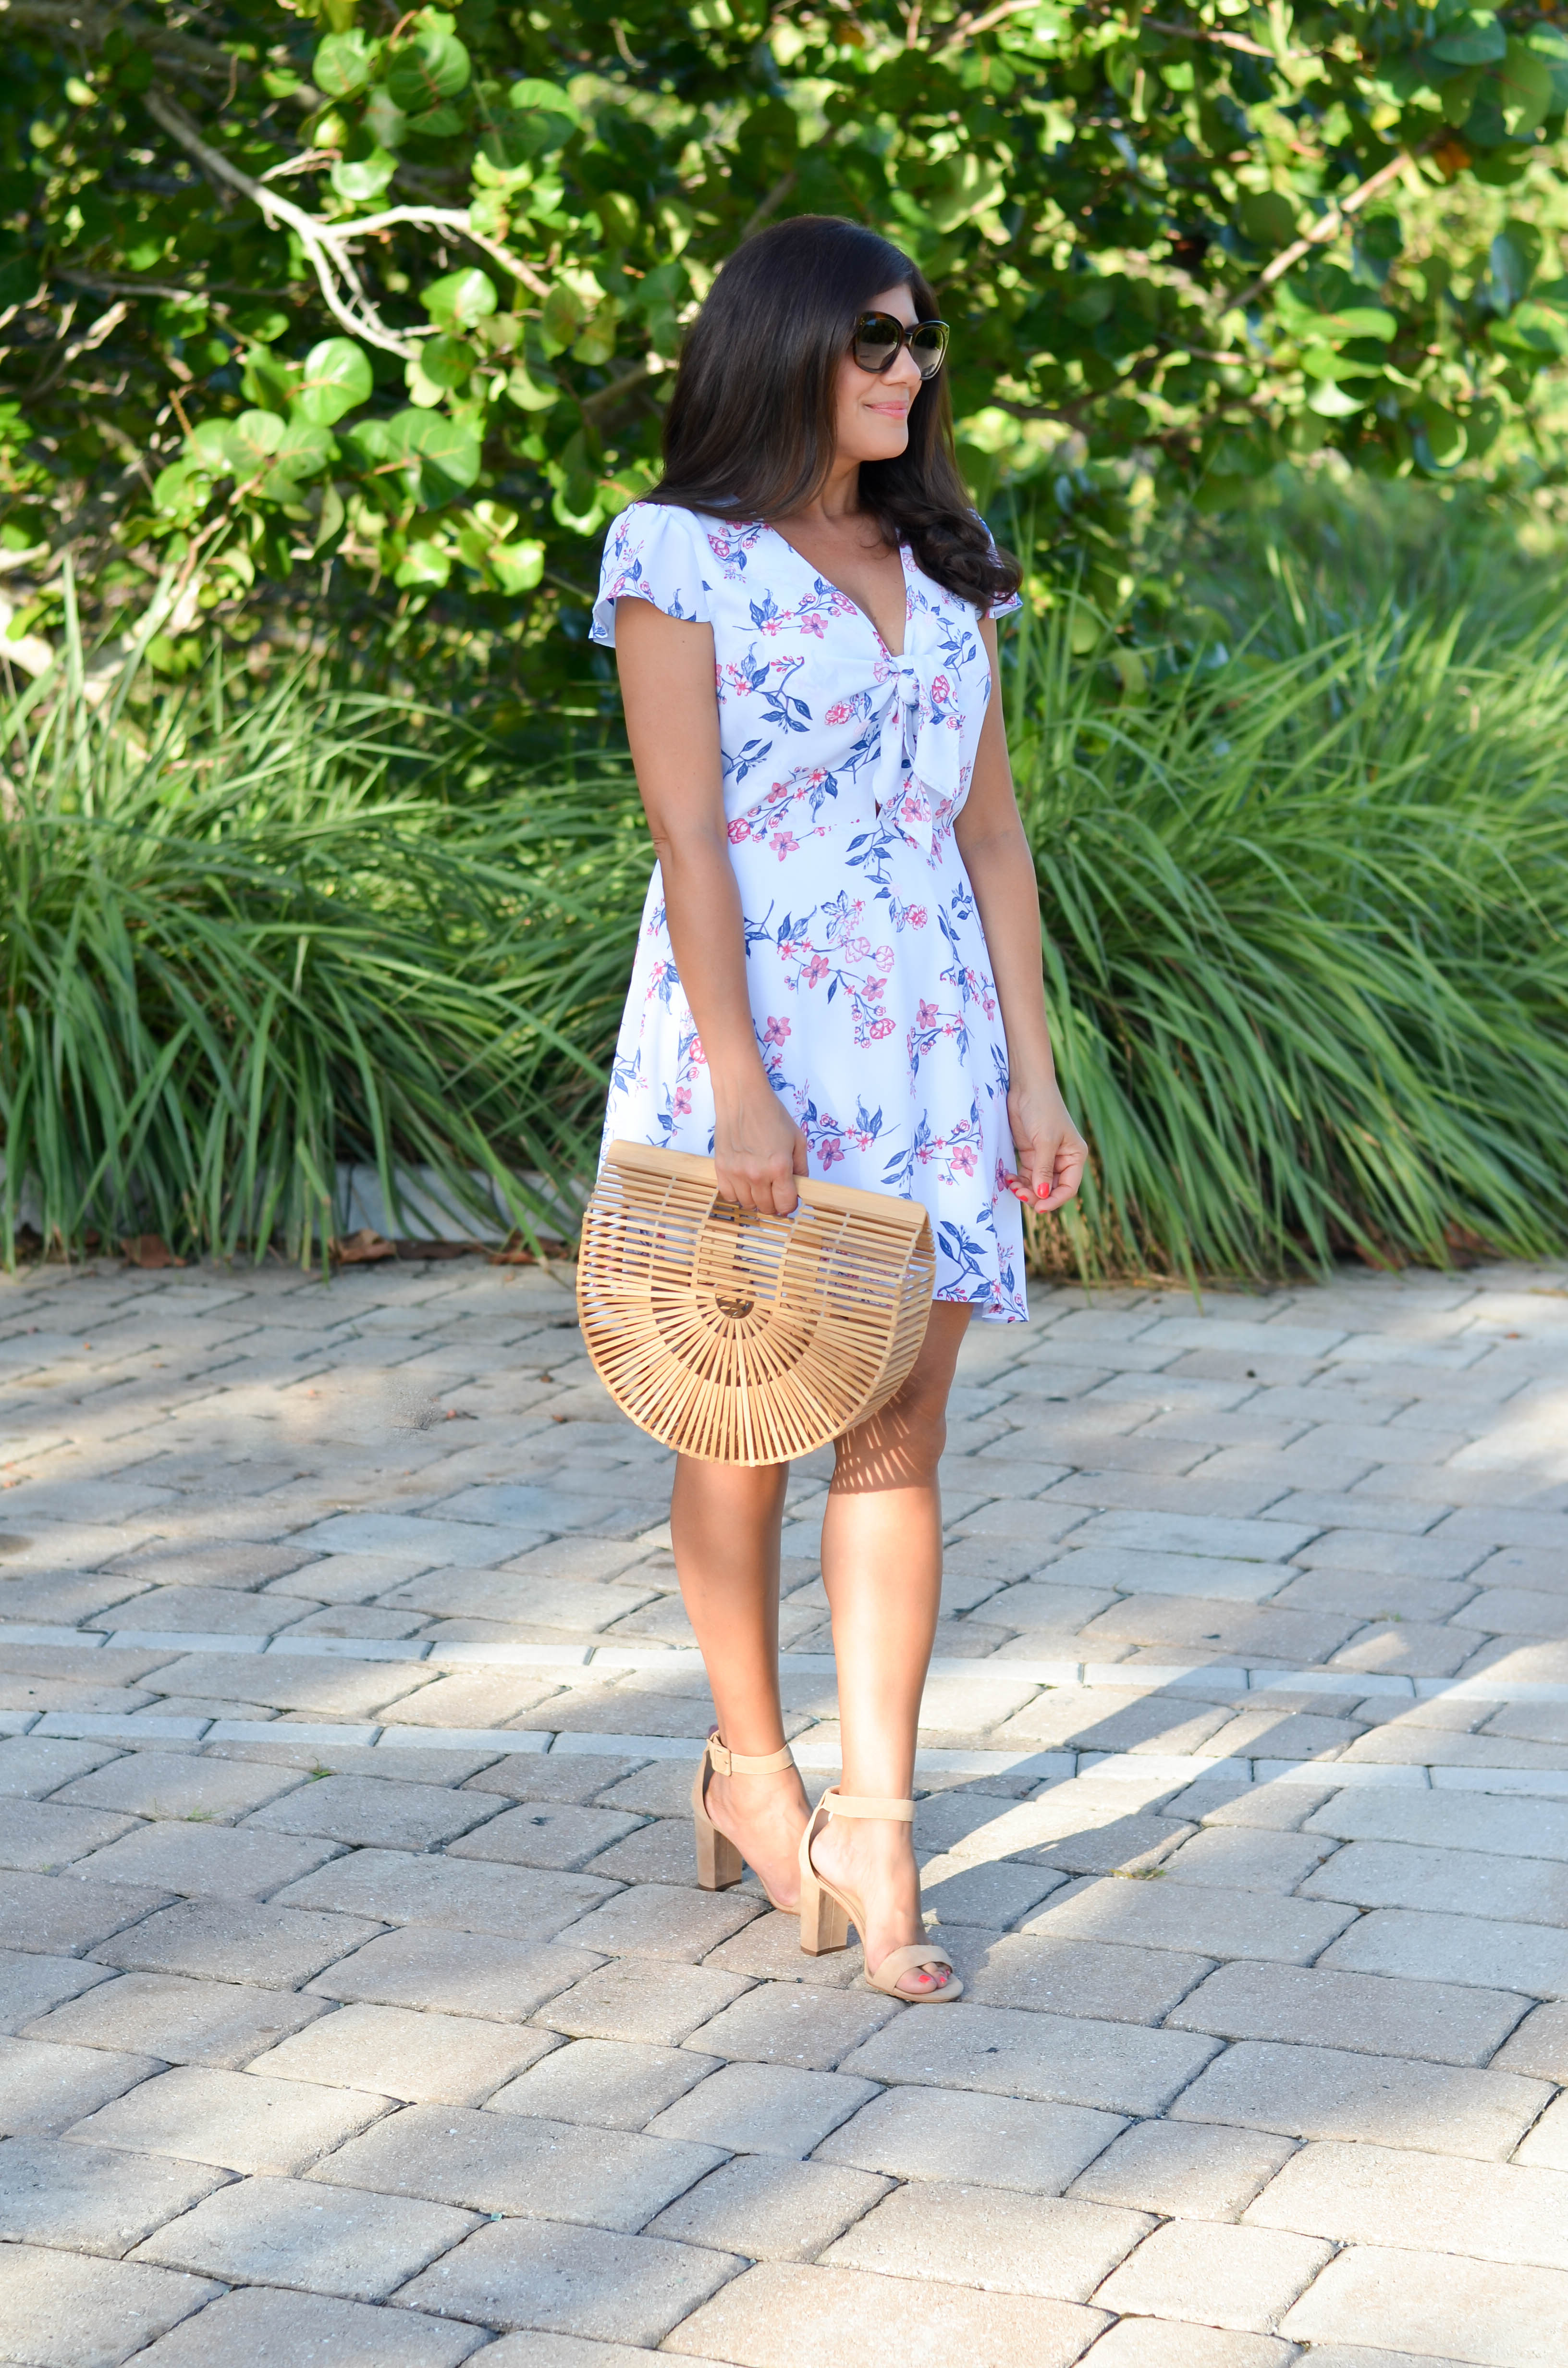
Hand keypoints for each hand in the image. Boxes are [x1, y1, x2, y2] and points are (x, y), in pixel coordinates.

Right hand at [714, 1078, 808, 1214]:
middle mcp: (757, 1174)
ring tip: (760, 1185)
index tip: (789, 1198)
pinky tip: (744, 1183)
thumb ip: (801, 1167)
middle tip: (775, 1190)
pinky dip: (738, 1194)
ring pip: (747, 1205)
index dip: (790, 1204)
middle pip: (767, 1208)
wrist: (742, 1098)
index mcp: (779, 1167)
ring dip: (756, 1200)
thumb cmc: (772, 1114)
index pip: (785, 1204)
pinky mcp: (721, 1169)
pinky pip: (729, 1196)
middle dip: (774, 1203)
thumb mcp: (797, 1139)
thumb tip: (800, 1188)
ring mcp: (736, 1173)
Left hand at [1004, 1077, 1087, 1212]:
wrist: (1027, 1087)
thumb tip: (1042, 1194)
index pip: (1068, 1187)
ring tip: (1012, 1186)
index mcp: (1074, 1157)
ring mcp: (1045, 1158)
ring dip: (1025, 1189)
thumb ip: (1043, 1169)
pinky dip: (1018, 1181)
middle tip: (1019, 1194)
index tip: (1039, 1208)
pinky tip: (1009, 1179)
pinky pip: (1026, 1175)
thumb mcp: (1045, 1140)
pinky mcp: (1030, 1154)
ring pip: (1037, 1185)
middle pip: (1051, 1189)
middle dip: (1037, 1195)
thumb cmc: (1043, 1110)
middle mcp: (1062, 1160)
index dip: (1055, 1200)